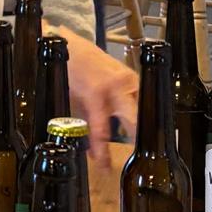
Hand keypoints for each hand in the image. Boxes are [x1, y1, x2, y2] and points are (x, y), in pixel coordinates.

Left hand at [63, 30, 137, 161]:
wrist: (72, 45)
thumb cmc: (69, 72)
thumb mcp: (71, 100)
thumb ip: (82, 125)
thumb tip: (90, 152)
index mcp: (97, 93)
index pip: (103, 130)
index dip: (104, 151)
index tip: (105, 167)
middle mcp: (117, 86)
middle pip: (134, 121)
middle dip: (137, 141)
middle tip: (136, 160)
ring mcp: (128, 79)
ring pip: (141, 110)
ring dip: (142, 127)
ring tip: (142, 145)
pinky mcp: (134, 76)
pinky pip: (141, 98)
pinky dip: (142, 112)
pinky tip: (142, 125)